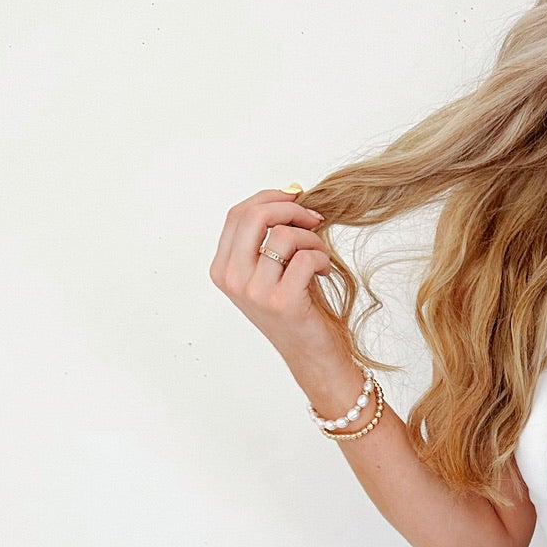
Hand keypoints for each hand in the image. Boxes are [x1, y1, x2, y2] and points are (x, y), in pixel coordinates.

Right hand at [209, 188, 341, 377]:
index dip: (270, 198)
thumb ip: (268, 236)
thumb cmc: (296, 308)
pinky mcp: (283, 302)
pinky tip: (324, 271)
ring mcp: (255, 292)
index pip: (237, 214)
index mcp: (223, 269)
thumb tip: (289, 192)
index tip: (296, 199)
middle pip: (254, 216)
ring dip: (311, 239)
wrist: (312, 354)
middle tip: (313, 219)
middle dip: (290, 208)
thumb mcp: (272, 269)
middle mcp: (233, 280)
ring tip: (319, 255)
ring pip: (283, 235)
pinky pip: (304, 257)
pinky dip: (321, 258)